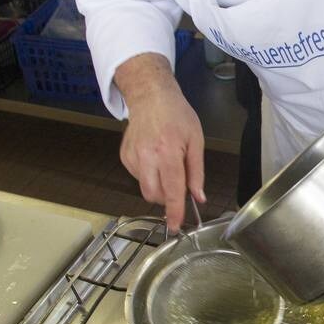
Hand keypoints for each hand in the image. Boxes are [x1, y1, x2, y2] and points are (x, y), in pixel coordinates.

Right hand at [116, 54, 205, 231]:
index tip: (175, 226)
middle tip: (177, 183)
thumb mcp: (196, 141)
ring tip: (166, 163)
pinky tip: (153, 157)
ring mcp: (132, 156)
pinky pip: (137, 177)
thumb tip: (198, 197)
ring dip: (157, 186)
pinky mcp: (124, 156)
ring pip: (144, 188)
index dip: (174, 211)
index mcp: (168, 152)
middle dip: (166, 198)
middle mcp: (147, 156)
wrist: (150, 96)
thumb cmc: (177, 116)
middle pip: (153, 195)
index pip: (172, 190)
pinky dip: (148, 175)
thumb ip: (197, 172)